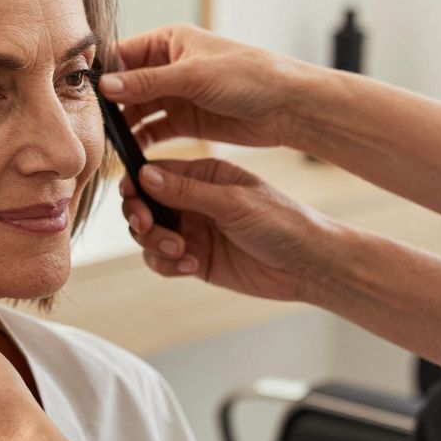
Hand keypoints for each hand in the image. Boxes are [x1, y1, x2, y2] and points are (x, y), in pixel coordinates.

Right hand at [101, 24, 315, 149]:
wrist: (288, 106)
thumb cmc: (249, 77)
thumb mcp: (193, 76)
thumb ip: (147, 82)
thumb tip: (106, 85)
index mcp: (168, 41)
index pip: (123, 54)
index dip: (103, 72)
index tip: (83, 93)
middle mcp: (168, 65)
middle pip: (126, 84)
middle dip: (110, 103)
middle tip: (91, 123)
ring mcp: (176, 94)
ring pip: (137, 109)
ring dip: (124, 124)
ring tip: (109, 142)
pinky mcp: (185, 119)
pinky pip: (153, 129)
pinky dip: (141, 139)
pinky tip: (131, 152)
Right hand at [120, 157, 337, 302]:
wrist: (309, 266)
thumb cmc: (281, 223)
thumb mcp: (232, 203)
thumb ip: (186, 191)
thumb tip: (144, 175)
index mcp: (203, 176)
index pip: (154, 174)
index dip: (136, 186)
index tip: (131, 199)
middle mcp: (192, 201)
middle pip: (143, 205)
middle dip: (140, 218)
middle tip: (149, 227)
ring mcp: (193, 231)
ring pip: (147, 235)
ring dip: (155, 243)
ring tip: (181, 250)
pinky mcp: (194, 258)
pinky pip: (161, 261)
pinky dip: (167, 264)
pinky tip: (191, 265)